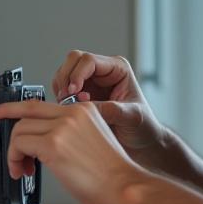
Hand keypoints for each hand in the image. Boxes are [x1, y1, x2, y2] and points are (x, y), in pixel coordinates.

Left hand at [0, 99, 145, 203]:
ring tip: (24, 169)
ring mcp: (62, 127)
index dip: (12, 107)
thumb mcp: (92, 143)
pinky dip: (15, 159)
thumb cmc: (113, 176)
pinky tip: (23, 170)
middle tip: (12, 156)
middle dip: (10, 134)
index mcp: (84, 111)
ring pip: (20, 130)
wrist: (124, 188)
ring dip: (15, 153)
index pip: (40, 104)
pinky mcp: (53, 144)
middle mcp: (72, 114)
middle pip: (25, 114)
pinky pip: (19, 145)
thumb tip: (43, 145)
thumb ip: (70, 135)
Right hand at [51, 50, 166, 159]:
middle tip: (66, 100)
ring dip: (61, 89)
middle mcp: (102, 72)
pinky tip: (70, 112)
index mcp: (117, 69)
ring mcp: (90, 82)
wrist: (141, 143)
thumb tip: (84, 105)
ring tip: (71, 108)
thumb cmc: (143, 127)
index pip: (89, 60)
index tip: (73, 92)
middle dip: (66, 79)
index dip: (77, 74)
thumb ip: (111, 109)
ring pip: (64, 73)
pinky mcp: (80, 95)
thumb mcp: (131, 117)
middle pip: (73, 60)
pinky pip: (62, 89)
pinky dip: (60, 98)